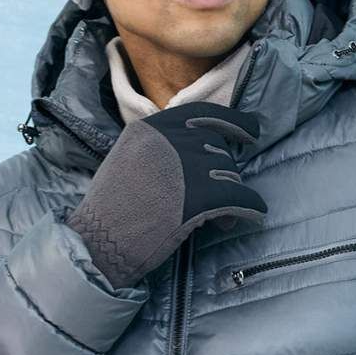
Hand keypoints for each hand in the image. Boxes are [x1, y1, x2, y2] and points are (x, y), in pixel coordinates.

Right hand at [67, 101, 266, 287]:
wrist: (101, 241)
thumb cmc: (112, 208)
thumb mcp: (130, 158)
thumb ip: (162, 148)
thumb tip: (204, 153)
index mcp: (153, 127)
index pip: (204, 114)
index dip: (235, 122)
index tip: (251, 132)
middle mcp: (173, 140)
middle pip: (218, 148)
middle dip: (224, 172)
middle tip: (219, 195)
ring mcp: (188, 166)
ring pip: (230, 173)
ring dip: (232, 193)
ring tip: (223, 215)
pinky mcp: (201, 197)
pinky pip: (239, 197)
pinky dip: (251, 207)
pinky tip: (254, 215)